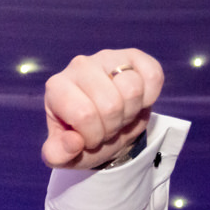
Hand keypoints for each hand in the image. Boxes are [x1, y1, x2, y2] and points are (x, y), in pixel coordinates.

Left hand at [42, 49, 163, 168]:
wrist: (106, 127)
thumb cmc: (82, 138)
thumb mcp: (65, 154)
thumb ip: (59, 154)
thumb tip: (74, 142)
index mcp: (56, 87)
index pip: (85, 115)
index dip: (93, 136)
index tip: (89, 138)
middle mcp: (79, 66)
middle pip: (112, 104)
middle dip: (113, 127)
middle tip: (106, 128)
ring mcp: (107, 57)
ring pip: (133, 89)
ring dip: (131, 113)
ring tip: (119, 116)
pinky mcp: (133, 56)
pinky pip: (153, 76)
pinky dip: (150, 97)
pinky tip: (136, 102)